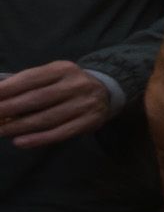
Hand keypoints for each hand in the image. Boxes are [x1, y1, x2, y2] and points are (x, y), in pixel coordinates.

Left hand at [0, 61, 117, 148]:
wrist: (105, 91)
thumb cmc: (66, 84)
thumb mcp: (51, 76)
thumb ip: (27, 84)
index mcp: (63, 69)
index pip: (31, 78)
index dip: (8, 89)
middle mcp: (76, 85)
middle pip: (37, 99)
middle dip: (9, 109)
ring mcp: (85, 104)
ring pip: (47, 118)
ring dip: (19, 127)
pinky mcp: (90, 122)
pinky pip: (60, 133)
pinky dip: (38, 139)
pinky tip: (20, 142)